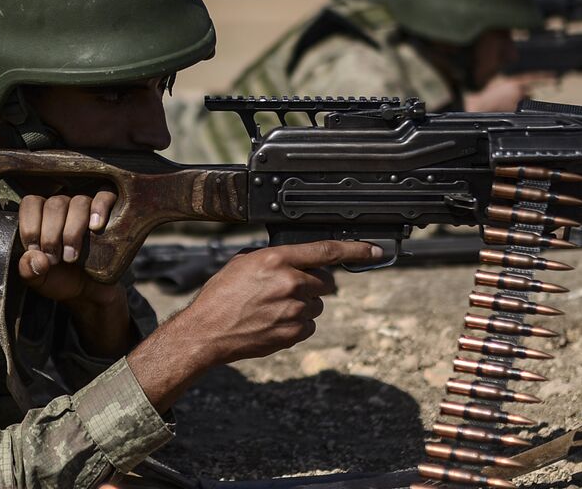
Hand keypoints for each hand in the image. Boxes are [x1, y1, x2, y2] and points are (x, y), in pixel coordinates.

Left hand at [15, 190, 120, 305]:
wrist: (88, 291)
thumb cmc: (60, 279)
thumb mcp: (37, 279)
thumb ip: (27, 270)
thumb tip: (34, 257)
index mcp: (41, 216)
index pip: (31, 203)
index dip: (30, 226)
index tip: (34, 250)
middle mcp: (64, 207)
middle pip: (55, 204)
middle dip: (51, 235)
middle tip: (54, 259)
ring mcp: (87, 208)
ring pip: (79, 203)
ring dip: (72, 232)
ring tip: (71, 256)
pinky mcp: (109, 212)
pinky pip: (105, 197)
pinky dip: (99, 209)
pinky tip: (95, 227)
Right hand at [164, 240, 383, 364]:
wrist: (207, 331)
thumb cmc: (221, 295)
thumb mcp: (244, 263)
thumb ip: (274, 258)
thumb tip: (295, 259)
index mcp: (276, 260)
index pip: (326, 251)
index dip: (355, 249)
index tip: (374, 250)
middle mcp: (289, 283)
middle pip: (326, 282)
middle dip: (314, 285)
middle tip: (290, 289)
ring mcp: (293, 310)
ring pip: (317, 305)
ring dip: (303, 305)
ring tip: (274, 308)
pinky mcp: (293, 333)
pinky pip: (309, 326)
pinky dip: (297, 325)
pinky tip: (274, 322)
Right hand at [463, 74, 550, 112]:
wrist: (479, 105)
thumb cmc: (486, 94)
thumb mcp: (499, 83)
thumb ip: (513, 85)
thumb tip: (522, 89)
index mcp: (516, 82)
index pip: (535, 78)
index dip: (546, 78)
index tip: (556, 78)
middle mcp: (520, 92)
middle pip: (528, 94)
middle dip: (522, 96)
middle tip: (509, 98)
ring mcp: (518, 103)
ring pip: (524, 104)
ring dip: (517, 104)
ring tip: (504, 105)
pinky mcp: (516, 113)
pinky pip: (519, 112)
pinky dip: (514, 110)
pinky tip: (504, 110)